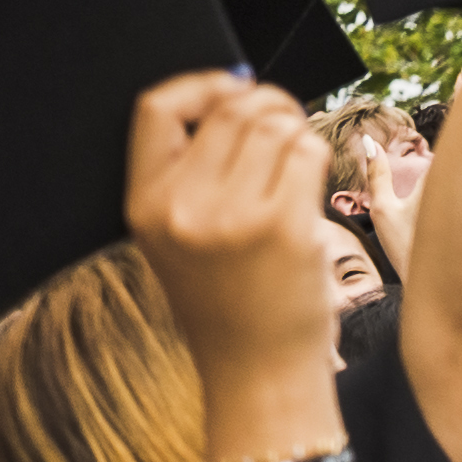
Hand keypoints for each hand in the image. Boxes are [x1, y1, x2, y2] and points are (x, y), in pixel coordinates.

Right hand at [126, 75, 350, 448]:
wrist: (258, 375)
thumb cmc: (226, 301)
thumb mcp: (176, 236)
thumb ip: (189, 169)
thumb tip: (234, 89)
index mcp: (145, 205)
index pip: (156, 107)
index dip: (198, 86)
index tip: (228, 90)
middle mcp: (181, 207)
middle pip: (227, 109)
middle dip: (265, 104)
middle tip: (282, 123)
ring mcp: (232, 217)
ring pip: (272, 124)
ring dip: (294, 130)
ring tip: (296, 158)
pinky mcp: (284, 226)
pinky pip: (306, 151)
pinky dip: (316, 156)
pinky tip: (311, 184)